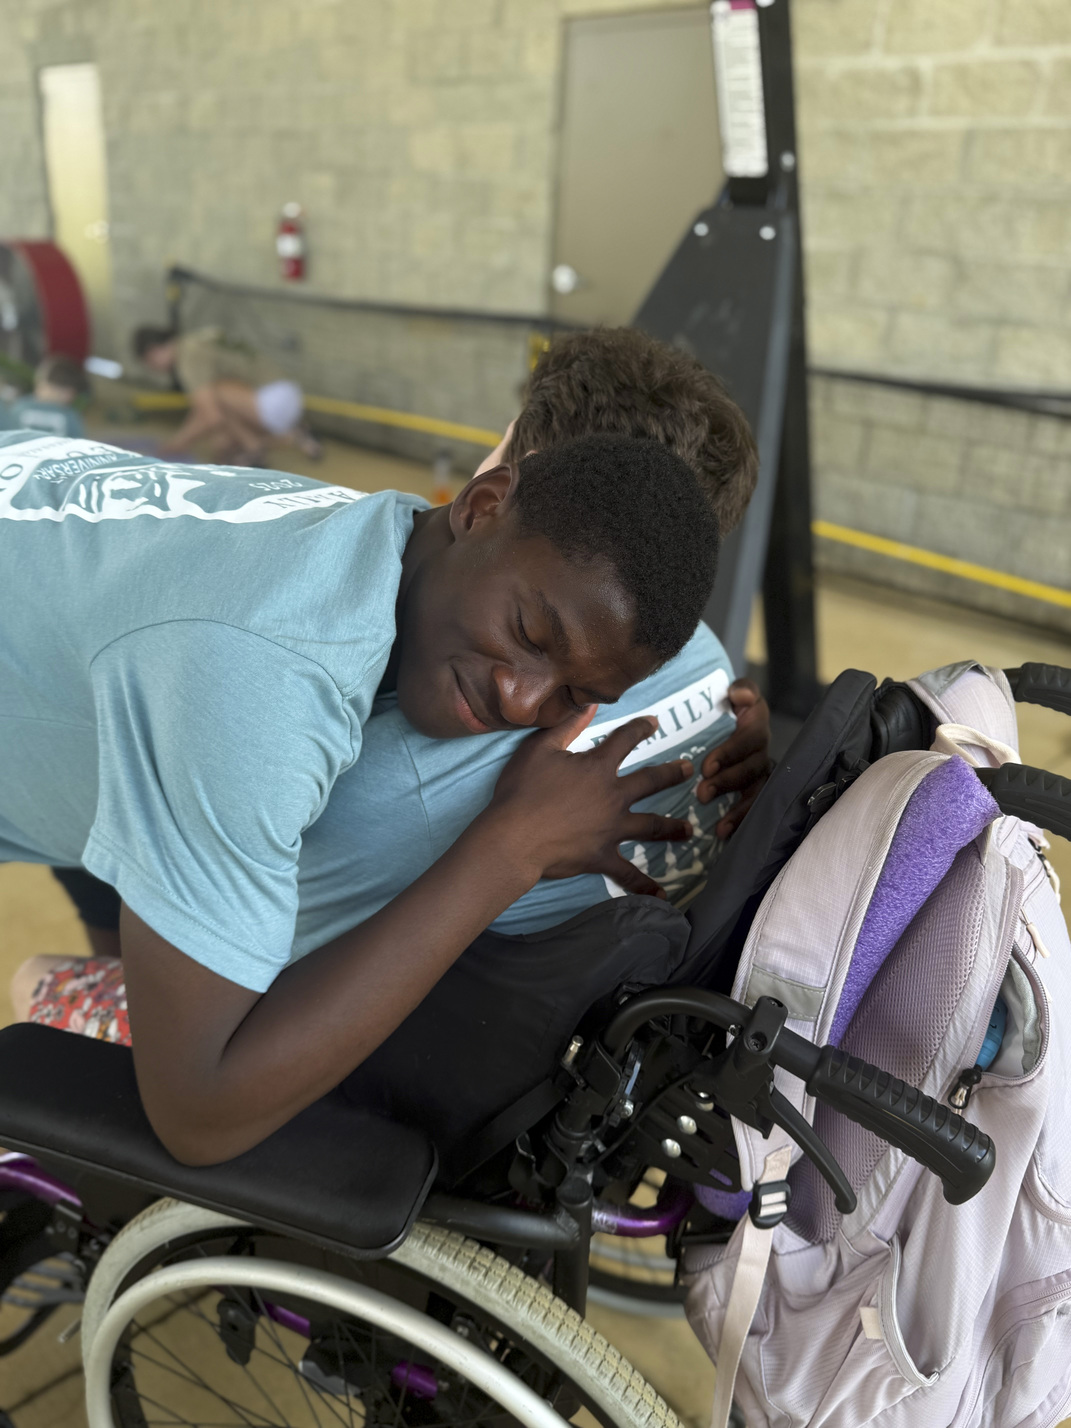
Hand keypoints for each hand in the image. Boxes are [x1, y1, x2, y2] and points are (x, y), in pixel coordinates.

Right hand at [488, 707, 693, 896]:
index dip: (641, 728)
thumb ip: (566, 726)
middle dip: (672, 774)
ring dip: (672, 827)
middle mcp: (613, 797)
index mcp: (598, 768)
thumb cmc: (522, 791)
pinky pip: (628, 873)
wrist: (513, 837)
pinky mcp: (602, 857)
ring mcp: (611, 829)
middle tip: (689, 769)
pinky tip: (662, 896)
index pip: (625, 741)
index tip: (655, 722)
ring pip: (651, 826)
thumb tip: (588, 704)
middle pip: (650, 782)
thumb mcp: (539, 749)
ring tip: (689, 829)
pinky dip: (645, 886)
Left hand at [697, 677, 771, 837]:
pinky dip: (742, 823)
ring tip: (720, 828)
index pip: (749, 740)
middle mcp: (761, 752)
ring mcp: (759, 774)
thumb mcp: (736, 694)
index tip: (706, 767)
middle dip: (727, 784)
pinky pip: (754, 809)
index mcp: (756, 726)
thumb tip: (740, 695)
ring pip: (756, 794)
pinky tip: (726, 836)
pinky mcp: (754, 792)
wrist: (726, 719)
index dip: (729, 754)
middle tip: (702, 794)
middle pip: (751, 771)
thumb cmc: (727, 706)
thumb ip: (742, 691)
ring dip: (738, 811)